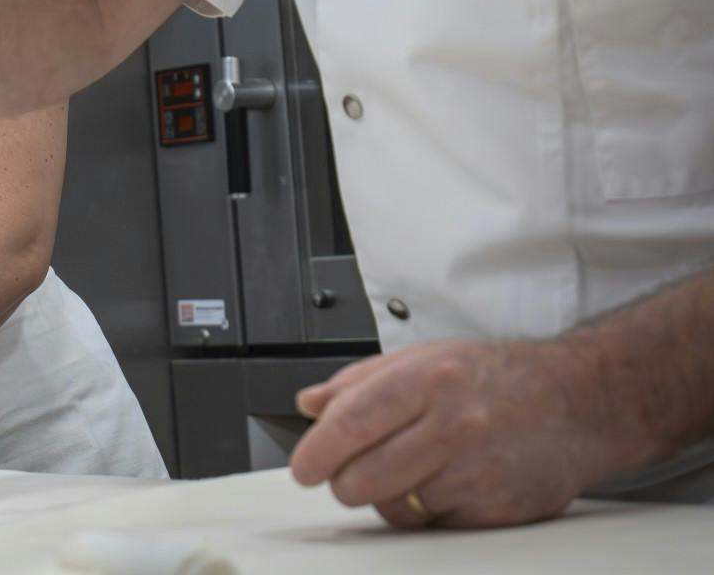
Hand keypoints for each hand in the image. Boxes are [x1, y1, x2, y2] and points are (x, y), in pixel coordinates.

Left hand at [288, 339, 622, 528]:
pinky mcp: (498, 511)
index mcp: (427, 379)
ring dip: (386, 496)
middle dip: (343, 481)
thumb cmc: (497, 377)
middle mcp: (453, 425)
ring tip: (408, 468)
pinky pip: (433, 526)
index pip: (350, 424)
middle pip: (363, 478)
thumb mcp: (423, 357)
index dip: (316, 453)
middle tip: (347, 472)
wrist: (581, 401)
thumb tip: (309, 405)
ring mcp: (477, 472)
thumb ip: (358, 381)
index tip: (304, 468)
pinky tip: (444, 482)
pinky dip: (426, 511)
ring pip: (394, 507)